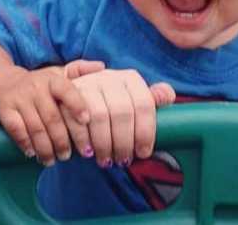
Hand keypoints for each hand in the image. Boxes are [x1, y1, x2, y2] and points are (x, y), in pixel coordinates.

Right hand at [0, 59, 105, 164]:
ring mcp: (20, 98)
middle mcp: (36, 86)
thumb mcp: (60, 73)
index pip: (66, 90)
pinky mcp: (5, 109)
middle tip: (68, 156)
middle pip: (52, 117)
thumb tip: (102, 67)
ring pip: (35, 127)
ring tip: (53, 160)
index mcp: (53, 78)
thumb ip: (80, 70)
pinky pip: (17, 129)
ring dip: (46, 147)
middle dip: (62, 140)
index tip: (87, 121)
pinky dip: (26, 144)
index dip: (77, 105)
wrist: (7, 81)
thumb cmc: (42, 83)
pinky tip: (33, 153)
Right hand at [60, 68, 174, 167]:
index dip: (145, 131)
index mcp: (129, 78)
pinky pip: (77, 119)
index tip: (144, 153)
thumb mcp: (131, 99)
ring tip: (106, 160)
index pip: (143, 103)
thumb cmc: (110, 103)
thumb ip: (150, 99)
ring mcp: (88, 83)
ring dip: (104, 144)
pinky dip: (83, 140)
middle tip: (123, 161)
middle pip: (122, 112)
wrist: (74, 94)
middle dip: (124, 142)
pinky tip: (88, 152)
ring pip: (99, 117)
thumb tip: (168, 96)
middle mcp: (109, 77)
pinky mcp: (69, 95)